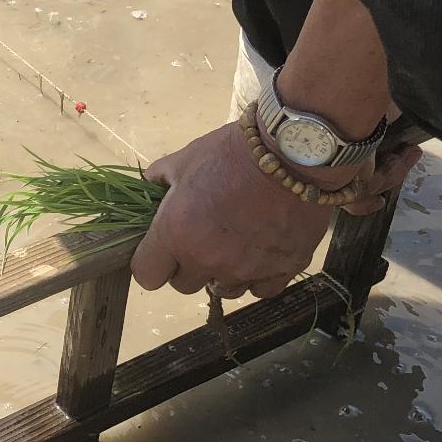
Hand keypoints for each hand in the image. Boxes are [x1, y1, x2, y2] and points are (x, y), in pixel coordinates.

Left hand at [131, 124, 419, 299]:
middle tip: (202, 238)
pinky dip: (259, 276)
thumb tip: (149, 185)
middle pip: (184, 285)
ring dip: (223, 273)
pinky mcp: (283, 270)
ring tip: (235, 244)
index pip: (147, 275)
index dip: (152, 263)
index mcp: (176, 235)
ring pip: (224, 290)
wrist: (295, 150)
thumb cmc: (233, 152)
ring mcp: (247, 270)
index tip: (162, 249)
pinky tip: (262, 254)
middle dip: (188, 265)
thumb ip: (161, 178)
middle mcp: (208, 260)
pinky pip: (261, 289)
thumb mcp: (187, 158)